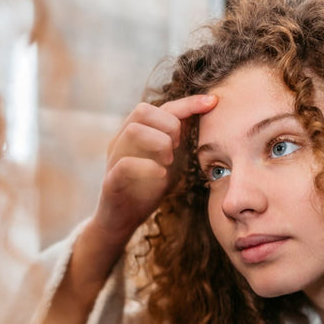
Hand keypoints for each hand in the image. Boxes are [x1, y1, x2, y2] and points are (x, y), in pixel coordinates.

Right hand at [91, 94, 216, 246]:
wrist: (122, 220)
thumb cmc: (146, 188)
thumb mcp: (168, 161)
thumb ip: (178, 141)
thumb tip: (204, 119)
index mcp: (135, 132)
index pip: (161, 107)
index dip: (188, 103)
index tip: (212, 102)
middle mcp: (121, 140)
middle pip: (142, 110)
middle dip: (169, 125)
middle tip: (179, 146)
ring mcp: (113, 159)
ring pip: (133, 130)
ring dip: (159, 143)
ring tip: (168, 162)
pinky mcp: (110, 181)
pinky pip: (126, 164)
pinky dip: (148, 167)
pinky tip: (161, 176)